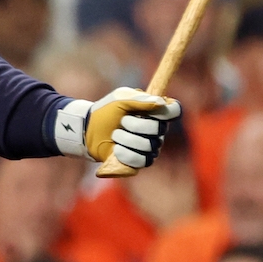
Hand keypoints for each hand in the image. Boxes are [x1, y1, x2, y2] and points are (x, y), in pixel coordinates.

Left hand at [60, 87, 181, 168]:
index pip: (174, 111)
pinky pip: (142, 161)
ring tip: (115, 135)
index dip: (167, 112)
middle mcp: (156, 130)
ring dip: (127, 139)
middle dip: (137, 124)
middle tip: (122, 121)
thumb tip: (161, 103)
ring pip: (149, 146)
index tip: (152, 110)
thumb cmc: (105, 111)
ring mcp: (150, 147)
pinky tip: (116, 150)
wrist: (88, 130)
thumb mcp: (120, 99)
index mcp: (154, 112)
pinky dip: (126, 154)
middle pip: (160, 129)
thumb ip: (139, 99)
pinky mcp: (140, 161)